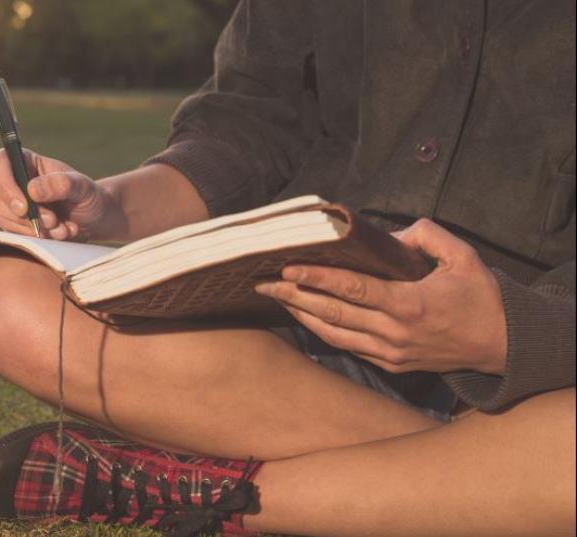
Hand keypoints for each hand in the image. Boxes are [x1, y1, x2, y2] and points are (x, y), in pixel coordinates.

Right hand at [0, 148, 126, 240]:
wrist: (94, 219)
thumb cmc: (88, 196)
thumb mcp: (82, 186)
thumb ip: (61, 184)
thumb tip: (32, 190)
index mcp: (25, 161)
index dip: (4, 184)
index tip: (24, 207)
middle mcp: (12, 181)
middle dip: (21, 215)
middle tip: (52, 221)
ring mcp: (10, 204)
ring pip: (0, 218)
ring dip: (31, 228)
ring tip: (62, 229)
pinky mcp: (14, 225)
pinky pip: (12, 235)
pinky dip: (35, 239)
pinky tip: (59, 235)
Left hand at [254, 218, 507, 374]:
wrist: (501, 346)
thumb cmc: (481, 298)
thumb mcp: (463, 256)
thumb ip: (426, 236)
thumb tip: (390, 234)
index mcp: (409, 305)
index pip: (352, 289)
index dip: (317, 279)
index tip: (287, 268)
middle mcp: (394, 333)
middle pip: (332, 313)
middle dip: (294, 297)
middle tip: (263, 283)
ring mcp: (390, 353)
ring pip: (334, 334)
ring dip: (301, 315)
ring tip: (276, 297)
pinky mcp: (390, 364)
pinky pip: (347, 347)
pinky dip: (323, 331)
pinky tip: (305, 316)